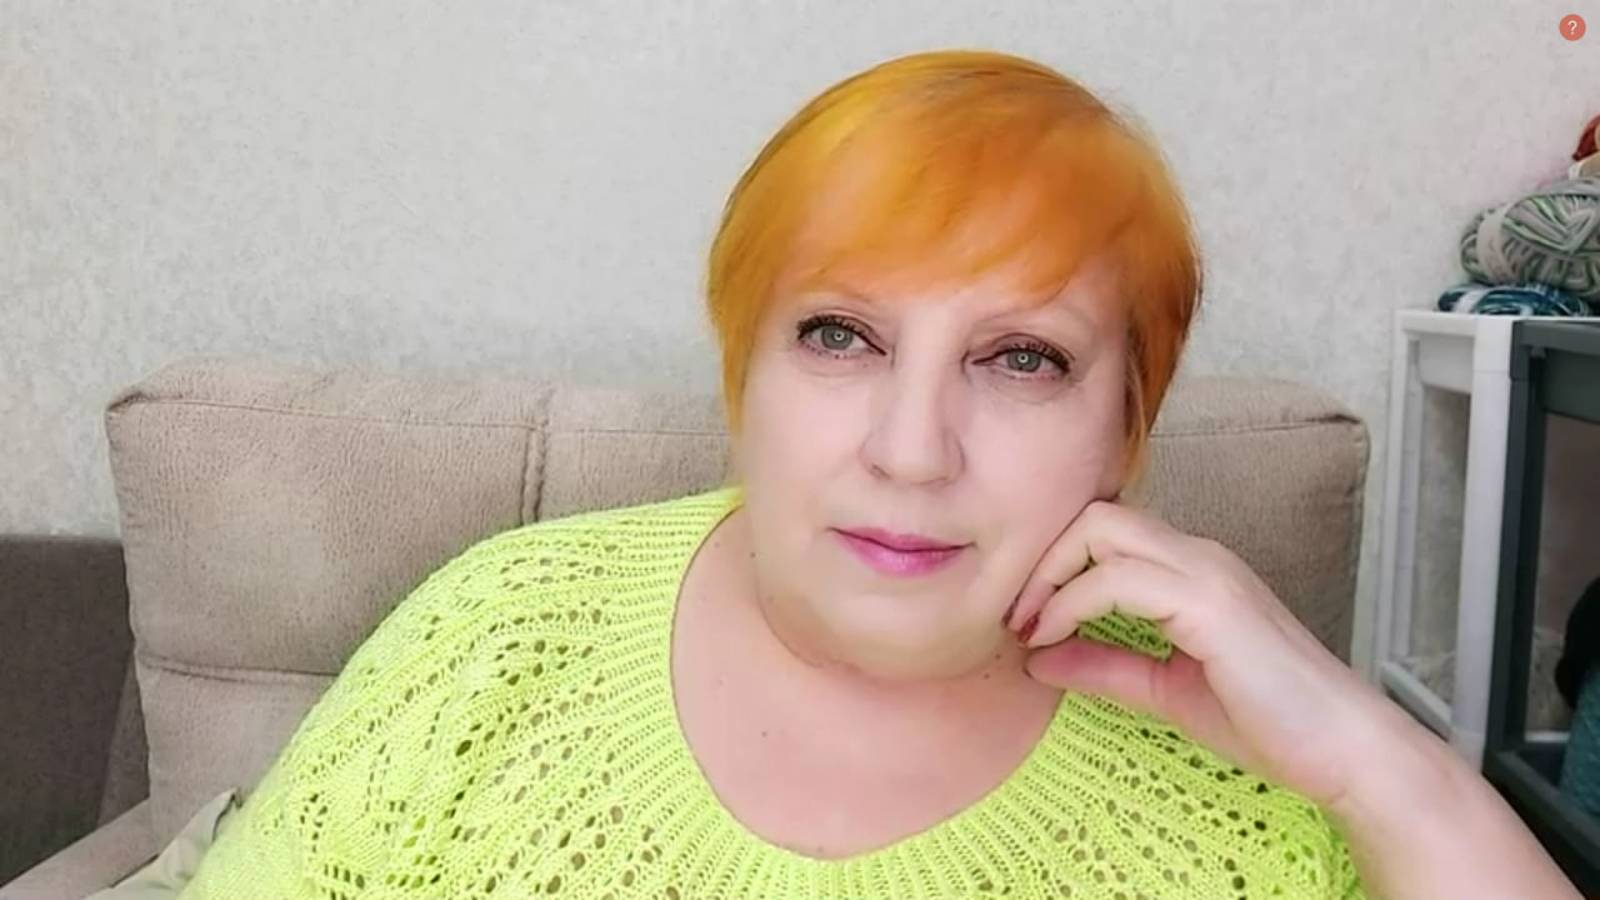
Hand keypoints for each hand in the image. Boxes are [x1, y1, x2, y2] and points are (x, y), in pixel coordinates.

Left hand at [1004, 499, 1397, 810]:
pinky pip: (1119, 579)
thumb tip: (1037, 658)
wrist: (1344, 750)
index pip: (1105, 531)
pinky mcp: (1211, 604)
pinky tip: (1056, 638)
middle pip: (1097, 515)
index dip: (1054, 565)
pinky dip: (1073, 603)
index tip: (1025, 619)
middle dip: (1043, 558)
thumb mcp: (1165, 691)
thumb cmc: (1271, 722)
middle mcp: (1200, 556)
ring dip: (1050, 577)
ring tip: (1029, 628)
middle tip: (1018, 615)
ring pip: (1103, 530)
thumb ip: (1105, 668)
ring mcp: (1208, 573)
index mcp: (1192, 570)